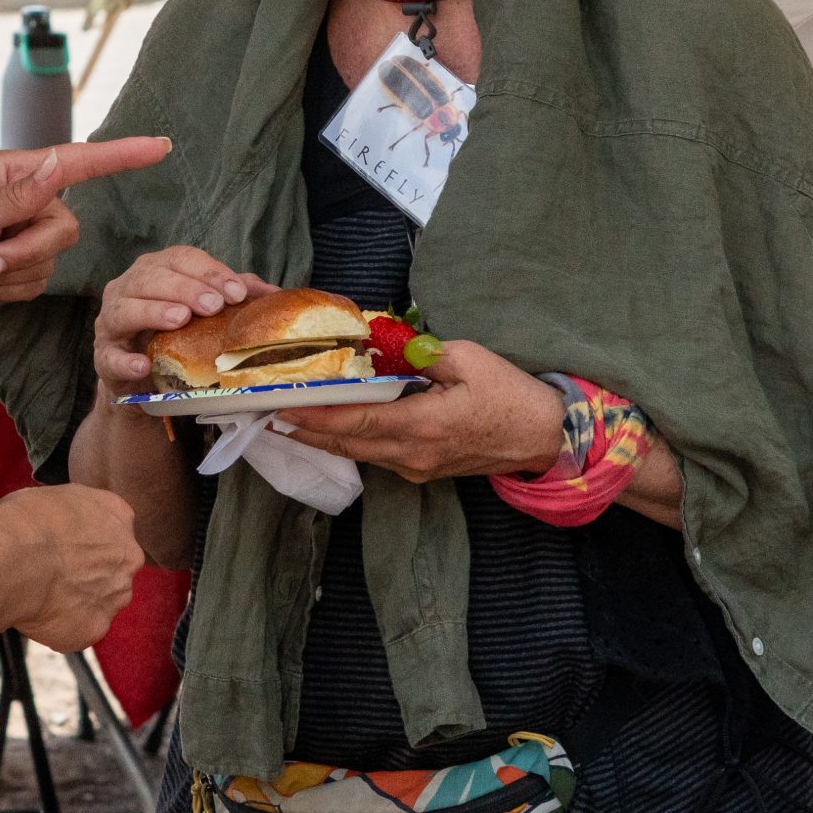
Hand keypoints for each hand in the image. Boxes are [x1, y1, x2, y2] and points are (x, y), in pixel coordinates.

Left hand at [0, 138, 173, 320]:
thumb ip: (20, 196)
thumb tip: (60, 161)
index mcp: (17, 173)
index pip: (79, 161)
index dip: (122, 154)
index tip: (160, 146)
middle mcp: (27, 201)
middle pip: (65, 228)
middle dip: (21, 252)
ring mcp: (22, 236)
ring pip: (49, 261)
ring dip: (4, 274)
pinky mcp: (16, 268)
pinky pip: (35, 285)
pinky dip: (1, 289)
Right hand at [0, 483, 144, 651]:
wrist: (10, 562)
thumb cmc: (22, 523)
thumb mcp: (51, 496)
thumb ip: (70, 515)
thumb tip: (58, 524)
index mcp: (117, 515)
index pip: (111, 529)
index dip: (86, 540)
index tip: (66, 547)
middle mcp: (127, 555)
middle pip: (113, 568)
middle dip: (88, 573)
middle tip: (54, 574)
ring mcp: (116, 594)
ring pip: (101, 601)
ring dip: (78, 601)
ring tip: (42, 595)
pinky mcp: (97, 627)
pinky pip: (81, 629)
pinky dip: (62, 626)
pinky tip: (38, 614)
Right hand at [93, 247, 273, 394]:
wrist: (146, 380)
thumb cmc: (177, 336)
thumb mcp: (205, 313)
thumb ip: (233, 297)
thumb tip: (275, 294)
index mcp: (155, 270)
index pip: (180, 258)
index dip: (208, 272)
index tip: (236, 292)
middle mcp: (128, 288)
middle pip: (151, 278)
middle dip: (185, 288)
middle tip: (213, 305)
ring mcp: (112, 322)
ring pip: (125, 309)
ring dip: (154, 312)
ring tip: (181, 320)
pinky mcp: (104, 356)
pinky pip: (109, 356)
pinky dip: (124, 360)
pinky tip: (143, 364)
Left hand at [281, 339, 562, 482]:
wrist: (544, 436)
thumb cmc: (510, 394)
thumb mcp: (469, 359)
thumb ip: (424, 352)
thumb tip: (388, 343)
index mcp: (422, 425)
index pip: (355, 421)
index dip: (315, 416)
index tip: (282, 407)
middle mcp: (412, 454)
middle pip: (347, 443)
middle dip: (306, 430)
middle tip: (268, 416)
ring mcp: (417, 467)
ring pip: (359, 453)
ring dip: (324, 437)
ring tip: (289, 421)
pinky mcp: (423, 469)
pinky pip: (377, 456)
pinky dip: (350, 440)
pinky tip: (334, 427)